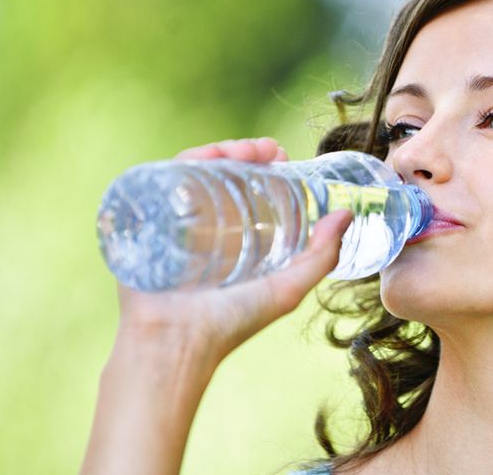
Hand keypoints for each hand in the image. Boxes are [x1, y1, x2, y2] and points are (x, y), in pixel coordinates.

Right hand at [118, 137, 351, 363]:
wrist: (175, 343)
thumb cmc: (230, 324)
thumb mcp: (287, 288)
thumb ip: (321, 256)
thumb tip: (347, 214)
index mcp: (231, 239)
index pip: (246, 189)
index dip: (264, 166)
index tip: (282, 155)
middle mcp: (201, 226)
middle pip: (220, 174)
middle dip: (245, 152)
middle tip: (268, 149)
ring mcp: (172, 221)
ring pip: (195, 171)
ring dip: (221, 151)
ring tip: (245, 150)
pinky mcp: (145, 221)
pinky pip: (162, 180)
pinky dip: (185, 161)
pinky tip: (208, 156)